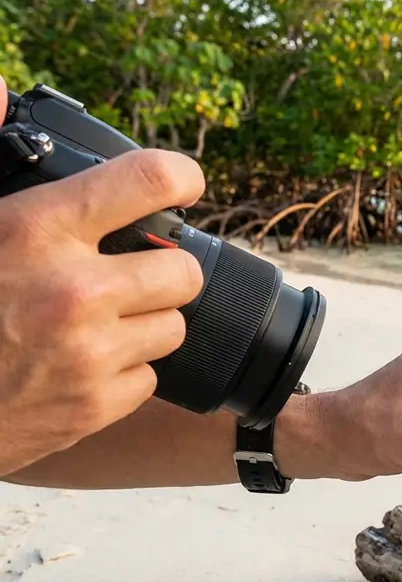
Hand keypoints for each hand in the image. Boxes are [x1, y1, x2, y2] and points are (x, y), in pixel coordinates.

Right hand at [0, 78, 204, 476]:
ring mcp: (89, 354)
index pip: (147, 179)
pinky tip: (79, 366)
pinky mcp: (95, 406)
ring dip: (145, 323)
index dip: (179, 176)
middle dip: (162, 269)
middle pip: (183, 269)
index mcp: (36, 230)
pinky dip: (123, 374)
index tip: (184, 182)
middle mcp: (74, 290)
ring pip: (173, 326)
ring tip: (97, 322)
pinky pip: (149, 378)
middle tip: (129, 273)